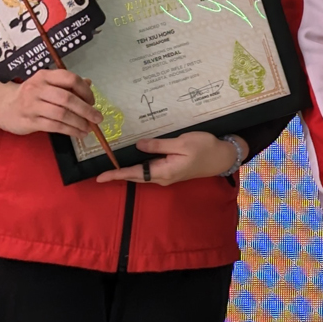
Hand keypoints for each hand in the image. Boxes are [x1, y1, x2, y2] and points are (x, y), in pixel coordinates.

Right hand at [0, 70, 102, 137]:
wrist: (3, 106)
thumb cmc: (30, 95)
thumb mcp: (46, 85)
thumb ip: (66, 85)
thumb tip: (88, 84)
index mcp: (45, 76)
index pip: (69, 78)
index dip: (85, 90)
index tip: (92, 101)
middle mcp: (38, 88)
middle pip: (67, 98)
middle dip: (86, 110)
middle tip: (98, 117)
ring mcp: (32, 105)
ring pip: (61, 114)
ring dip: (79, 122)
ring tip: (89, 128)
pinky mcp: (29, 121)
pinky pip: (54, 126)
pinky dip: (70, 131)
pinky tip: (78, 133)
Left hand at [95, 131, 246, 185]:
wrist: (222, 157)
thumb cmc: (204, 148)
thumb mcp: (181, 143)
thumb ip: (158, 145)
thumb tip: (138, 146)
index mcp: (163, 171)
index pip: (134, 174)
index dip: (116, 175)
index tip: (99, 178)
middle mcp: (162, 177)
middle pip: (135, 177)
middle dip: (118, 175)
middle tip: (100, 174)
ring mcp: (167, 175)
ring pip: (142, 174)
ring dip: (127, 172)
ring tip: (112, 167)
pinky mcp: (171, 171)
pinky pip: (149, 171)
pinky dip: (138, 168)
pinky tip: (133, 161)